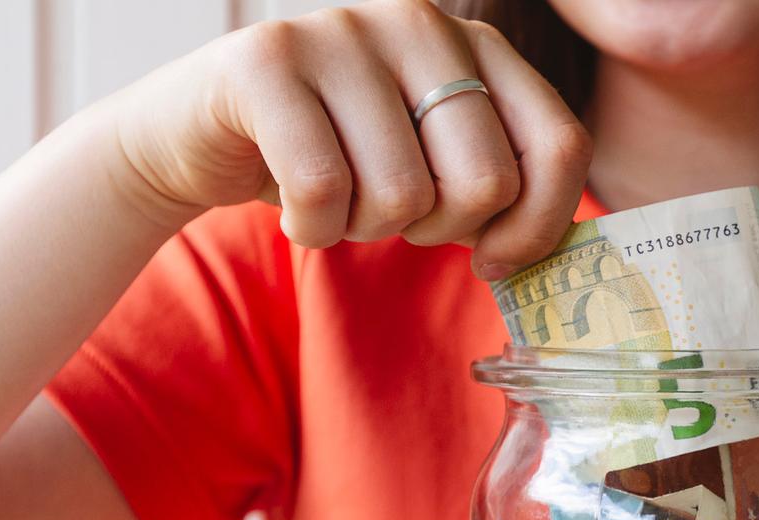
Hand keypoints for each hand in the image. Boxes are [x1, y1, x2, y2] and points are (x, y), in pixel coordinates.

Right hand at [103, 0, 588, 271]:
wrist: (200, 138)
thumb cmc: (338, 161)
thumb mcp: (435, 167)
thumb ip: (499, 188)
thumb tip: (539, 249)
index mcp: (478, 47)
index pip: (559, 145)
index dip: (537, 226)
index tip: (493, 256)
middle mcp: (420, 22)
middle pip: (484, 181)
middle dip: (436, 231)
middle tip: (391, 213)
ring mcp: (342, 31)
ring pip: (401, 193)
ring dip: (365, 229)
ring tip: (337, 197)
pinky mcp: (267, 59)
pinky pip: (322, 190)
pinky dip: (310, 228)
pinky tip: (293, 206)